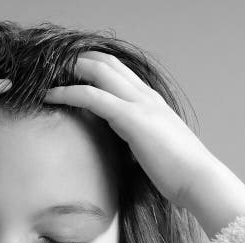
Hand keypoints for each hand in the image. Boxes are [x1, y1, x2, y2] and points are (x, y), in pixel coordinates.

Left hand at [43, 51, 221, 209]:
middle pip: (107, 63)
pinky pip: (92, 97)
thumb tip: (120, 149)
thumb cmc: (178, 173)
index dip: (94, 66)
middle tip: (53, 68)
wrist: (199, 180)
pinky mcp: (131, 118)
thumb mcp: (152, 149)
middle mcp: (145, 96)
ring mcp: (139, 104)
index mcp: (151, 102)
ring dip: (69, 69)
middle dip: (78, 60)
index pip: (120, 72)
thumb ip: (135, 140)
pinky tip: (50, 95)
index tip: (70, 73)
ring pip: (98, 72)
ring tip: (45, 75)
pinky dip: (67, 92)